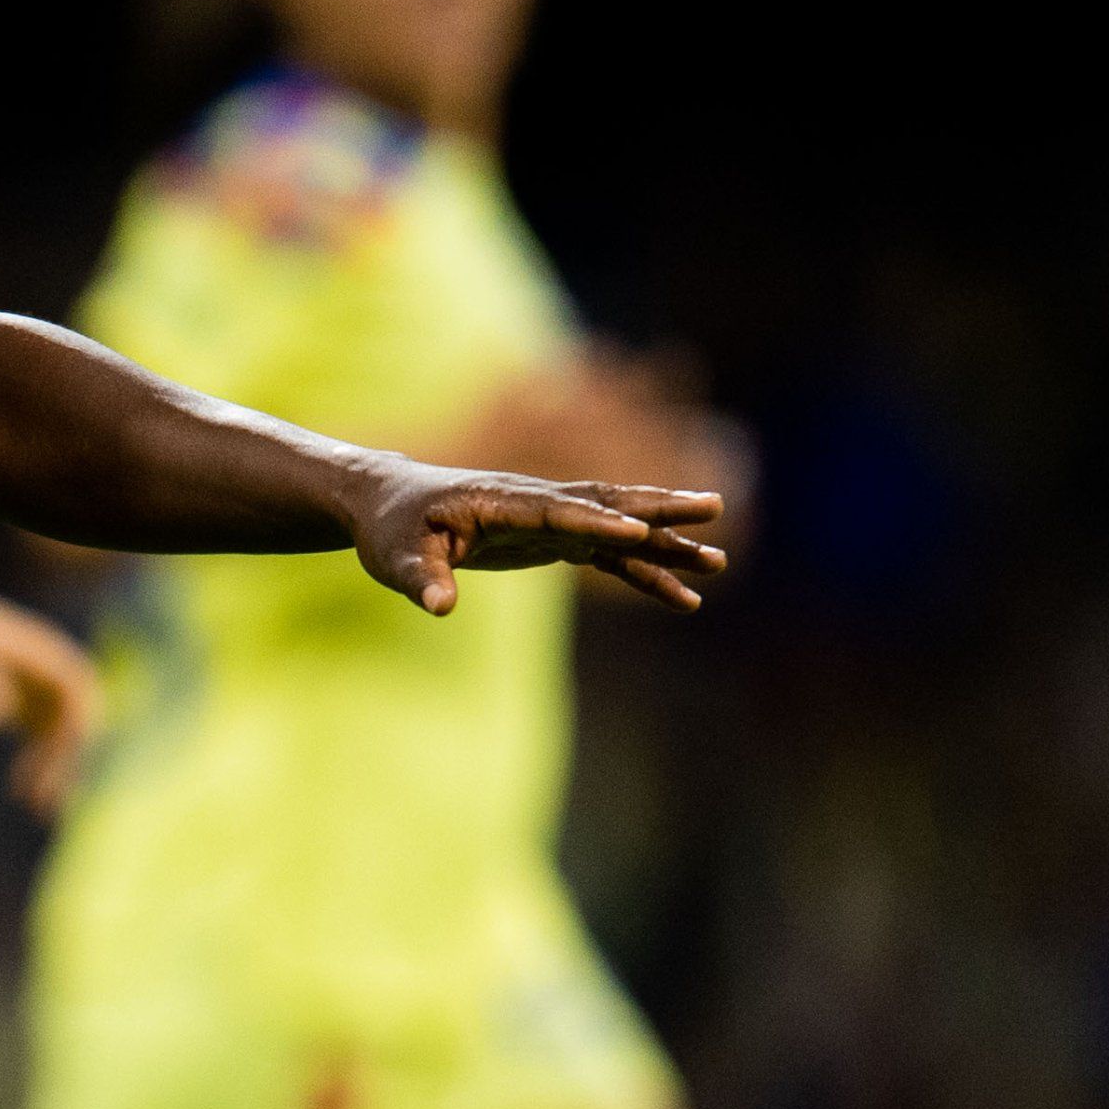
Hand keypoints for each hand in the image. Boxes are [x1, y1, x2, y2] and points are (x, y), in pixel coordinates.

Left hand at [0, 577, 107, 813]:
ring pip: (63, 737)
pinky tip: (22, 794)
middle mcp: (48, 671)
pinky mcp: (20, 704)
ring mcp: (37, 688)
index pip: (78, 692)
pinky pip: (44, 741)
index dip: (73, 728)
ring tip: (35, 808)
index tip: (51, 762)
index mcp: (42, 653)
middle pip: (79, 719)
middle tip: (42, 800)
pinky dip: (40, 767)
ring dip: (56, 771)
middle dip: (67, 760)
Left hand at [349, 459, 725, 616]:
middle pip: (607, 504)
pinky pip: (610, 556)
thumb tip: (441, 608)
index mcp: (501, 500)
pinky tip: (681, 598)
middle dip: (659, 511)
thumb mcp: (396, 556)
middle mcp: (536, 502)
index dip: (597, 523)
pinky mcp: (554, 539)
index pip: (557, 511)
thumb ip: (423, 579)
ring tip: (717, 562)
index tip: (638, 534)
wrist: (392, 504)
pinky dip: (645, 572)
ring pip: (618, 526)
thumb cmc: (391, 528)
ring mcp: (550, 519)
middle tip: (713, 512)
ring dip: (666, 542)